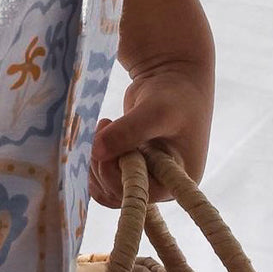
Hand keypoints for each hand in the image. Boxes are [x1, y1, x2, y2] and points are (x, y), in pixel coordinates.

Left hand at [87, 61, 212, 207]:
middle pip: (118, 192)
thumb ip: (128, 131)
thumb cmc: (175, 95)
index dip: (117, 176)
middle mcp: (161, 183)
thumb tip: (96, 151)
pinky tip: (99, 134)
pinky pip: (104, 175)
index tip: (110, 146)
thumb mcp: (155, 111)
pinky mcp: (129, 163)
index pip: (140, 194)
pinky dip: (95, 158)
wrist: (173, 77)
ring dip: (96, 161)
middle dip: (103, 163)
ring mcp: (144, 174)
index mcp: (177, 179)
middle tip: (104, 126)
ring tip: (104, 124)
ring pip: (107, 186)